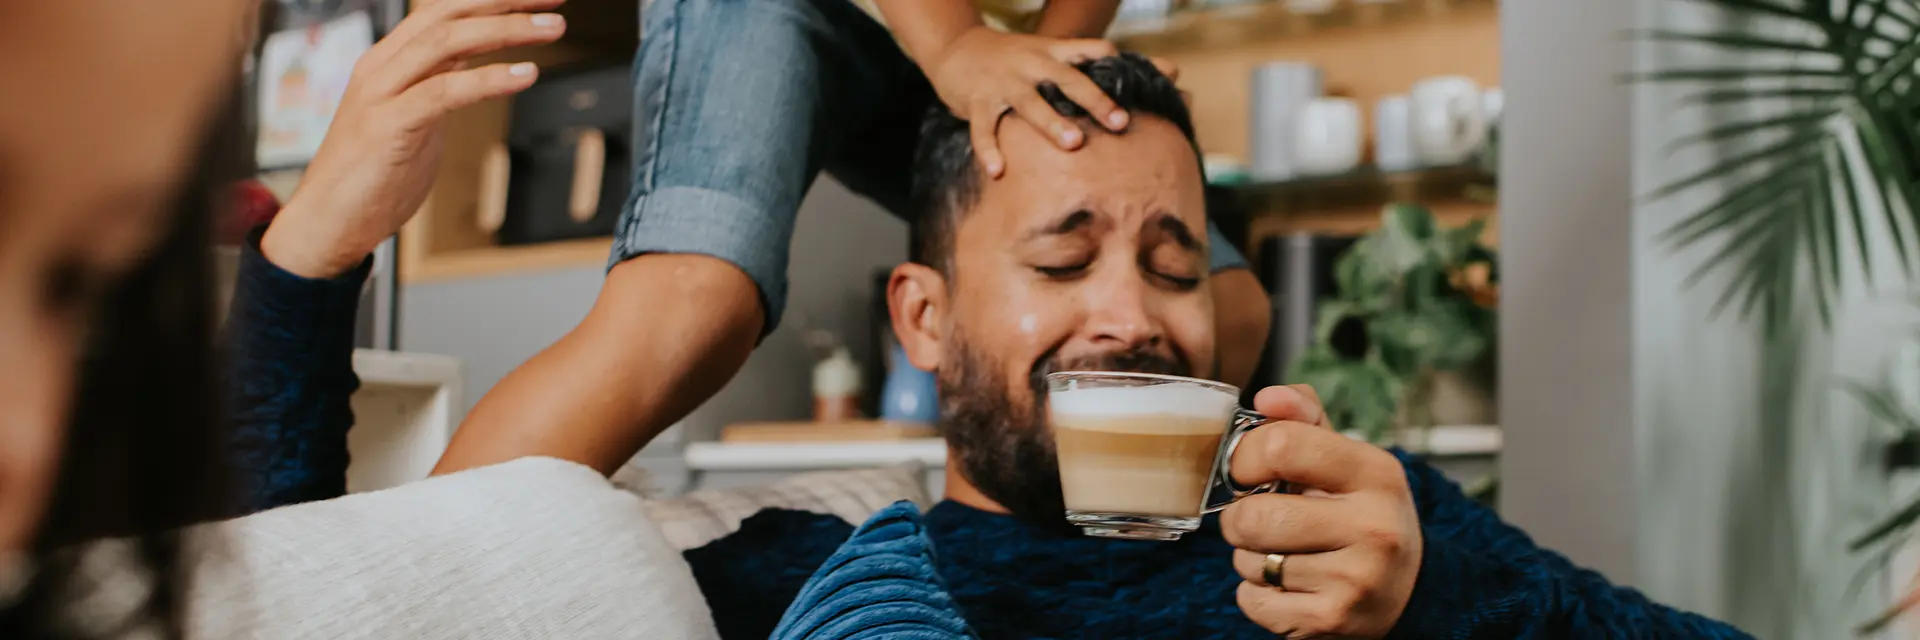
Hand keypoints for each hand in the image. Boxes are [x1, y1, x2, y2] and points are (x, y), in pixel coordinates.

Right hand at [262, 0, 567, 277]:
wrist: (325, 223)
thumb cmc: (372, 175)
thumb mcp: (414, 117)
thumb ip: (439, 85)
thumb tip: (474, 64)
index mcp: (389, 60)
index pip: (443, 10)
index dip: (492, 0)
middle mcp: (382, 66)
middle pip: (448, 13)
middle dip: (506, 1)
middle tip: (557, 0)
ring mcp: (381, 94)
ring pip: (448, 41)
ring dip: (506, 30)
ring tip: (554, 28)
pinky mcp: (387, 126)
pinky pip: (444, 91)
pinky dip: (488, 79)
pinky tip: (526, 75)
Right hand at [923, 27, 1141, 176]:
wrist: (959, 48)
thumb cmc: (1017, 58)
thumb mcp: (1054, 53)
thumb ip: (1103, 64)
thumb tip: (1175, 71)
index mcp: (1054, 52)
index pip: (1090, 52)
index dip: (1117, 66)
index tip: (1146, 84)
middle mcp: (1032, 64)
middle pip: (1067, 79)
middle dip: (1094, 100)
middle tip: (1119, 122)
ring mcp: (1004, 82)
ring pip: (1030, 102)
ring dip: (1052, 122)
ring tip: (1074, 143)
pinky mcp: (977, 100)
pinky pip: (984, 127)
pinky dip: (989, 148)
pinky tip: (998, 171)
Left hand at [1223, 385, 1421, 637]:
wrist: (1409, 589)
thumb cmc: (1361, 513)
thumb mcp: (1347, 459)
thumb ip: (1304, 419)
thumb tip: (1267, 398)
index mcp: (1375, 473)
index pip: (1282, 446)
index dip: (1245, 457)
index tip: (1246, 470)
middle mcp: (1374, 527)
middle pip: (1255, 515)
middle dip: (1239, 518)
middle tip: (1257, 520)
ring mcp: (1356, 579)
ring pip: (1249, 561)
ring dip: (1250, 557)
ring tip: (1283, 553)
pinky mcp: (1332, 620)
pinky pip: (1252, 601)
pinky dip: (1257, 594)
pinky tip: (1289, 585)